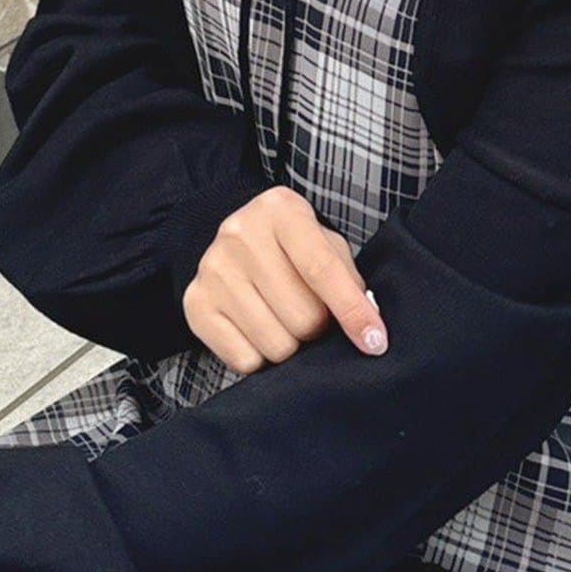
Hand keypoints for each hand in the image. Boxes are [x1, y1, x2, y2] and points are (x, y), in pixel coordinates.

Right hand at [183, 184, 388, 374]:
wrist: (235, 244)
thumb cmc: (293, 249)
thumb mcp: (325, 245)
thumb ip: (349, 280)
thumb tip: (368, 330)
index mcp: (280, 210)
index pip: (322, 270)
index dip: (353, 312)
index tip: (375, 342)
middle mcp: (239, 234)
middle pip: (303, 318)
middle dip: (318, 328)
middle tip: (312, 314)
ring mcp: (212, 269)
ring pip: (276, 345)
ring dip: (291, 345)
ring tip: (284, 321)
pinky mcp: (195, 304)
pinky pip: (245, 360)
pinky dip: (261, 358)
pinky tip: (259, 331)